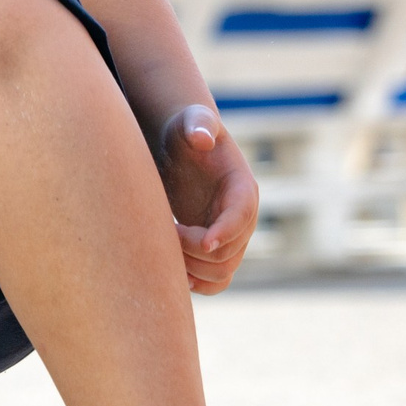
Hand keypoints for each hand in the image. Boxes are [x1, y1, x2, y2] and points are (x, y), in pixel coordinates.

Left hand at [157, 104, 256, 292]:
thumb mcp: (192, 121)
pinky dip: (198, 284)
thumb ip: (199, 124)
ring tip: (163, 248)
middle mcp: (242, 217)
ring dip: (192, 270)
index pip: (242, 217)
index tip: (202, 241)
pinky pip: (216, 281)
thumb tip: (201, 139)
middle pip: (228, 252)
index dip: (225, 232)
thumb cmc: (186, 132)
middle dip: (194, 249)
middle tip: (164, 231)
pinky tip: (173, 273)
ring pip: (221, 272)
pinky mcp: (214, 248)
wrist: (181, 149)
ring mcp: (230, 236)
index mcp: (242, 188)